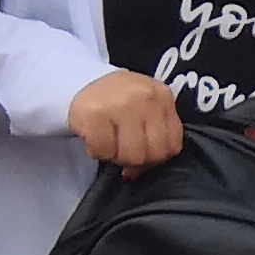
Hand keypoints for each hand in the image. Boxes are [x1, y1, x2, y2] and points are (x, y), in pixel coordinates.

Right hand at [69, 69, 184, 168]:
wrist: (81, 81)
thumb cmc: (118, 101)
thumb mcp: (145, 110)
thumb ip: (153, 138)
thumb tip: (135, 173)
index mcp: (162, 96)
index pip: (173, 145)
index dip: (157, 158)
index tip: (143, 154)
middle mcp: (145, 98)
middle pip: (153, 154)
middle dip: (138, 159)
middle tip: (123, 148)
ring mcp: (121, 104)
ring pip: (130, 156)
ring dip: (116, 156)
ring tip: (109, 142)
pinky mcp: (95, 114)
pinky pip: (103, 152)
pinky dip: (98, 152)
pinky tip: (96, 138)